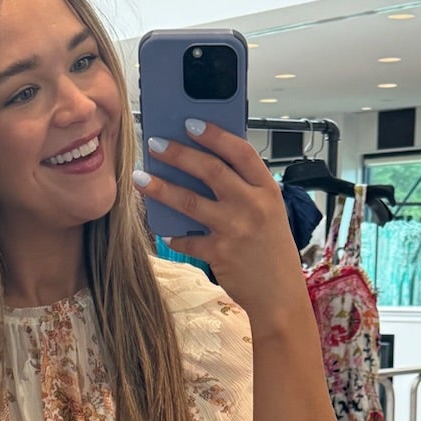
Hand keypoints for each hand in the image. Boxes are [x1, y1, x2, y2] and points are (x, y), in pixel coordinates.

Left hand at [135, 121, 311, 328]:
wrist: (280, 297)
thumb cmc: (272, 252)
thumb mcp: (270, 213)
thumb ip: (245, 190)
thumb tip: (204, 167)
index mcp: (268, 190)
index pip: (240, 151)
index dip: (214, 135)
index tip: (191, 123)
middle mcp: (253, 205)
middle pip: (210, 170)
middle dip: (179, 154)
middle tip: (155, 143)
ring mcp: (236, 229)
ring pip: (190, 201)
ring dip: (161, 188)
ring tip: (140, 178)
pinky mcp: (220, 253)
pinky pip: (187, 239)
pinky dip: (173, 235)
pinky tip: (163, 230)